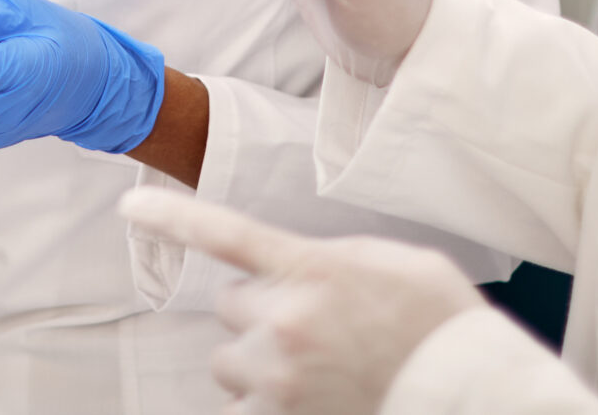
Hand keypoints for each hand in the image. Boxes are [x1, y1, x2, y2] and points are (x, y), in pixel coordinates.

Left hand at [121, 189, 483, 414]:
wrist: (468, 393)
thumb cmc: (435, 322)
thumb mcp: (387, 261)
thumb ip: (329, 258)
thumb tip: (297, 270)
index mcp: (312, 268)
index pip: (225, 234)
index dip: (171, 217)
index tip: (129, 203)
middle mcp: (286, 321)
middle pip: (229, 306)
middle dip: (259, 312)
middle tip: (311, 325)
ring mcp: (281, 377)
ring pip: (228, 360)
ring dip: (256, 361)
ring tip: (311, 368)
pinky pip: (239, 408)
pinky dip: (260, 403)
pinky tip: (299, 396)